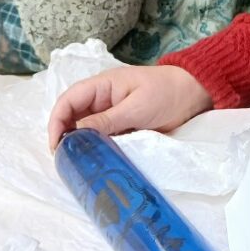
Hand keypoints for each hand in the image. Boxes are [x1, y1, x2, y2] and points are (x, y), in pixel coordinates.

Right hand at [47, 64, 212, 149]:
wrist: (193, 94)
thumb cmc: (166, 93)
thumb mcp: (136, 107)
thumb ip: (107, 120)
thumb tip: (76, 134)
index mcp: (101, 86)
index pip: (68, 100)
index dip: (56, 121)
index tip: (55, 145)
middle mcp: (101, 99)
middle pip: (72, 117)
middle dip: (64, 136)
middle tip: (65, 160)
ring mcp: (111, 113)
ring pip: (85, 130)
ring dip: (80, 144)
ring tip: (77, 164)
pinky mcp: (121, 126)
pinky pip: (102, 137)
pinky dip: (96, 148)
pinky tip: (95, 161)